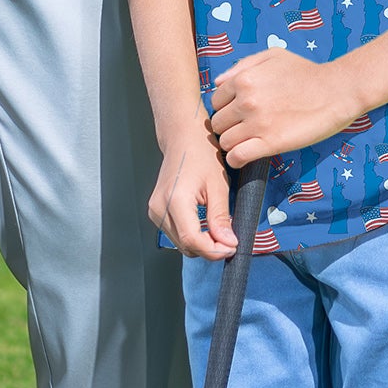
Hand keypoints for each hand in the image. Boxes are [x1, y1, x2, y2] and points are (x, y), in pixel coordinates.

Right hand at [149, 126, 235, 258]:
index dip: (215, 250)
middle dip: (211, 248)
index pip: (193, 241)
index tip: (232, 247)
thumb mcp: (218, 185)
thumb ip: (221, 218)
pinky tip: (205, 224)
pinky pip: (177, 235)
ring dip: (202, 243)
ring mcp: (155, 210)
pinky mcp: (156, 211)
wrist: (182, 137)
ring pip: (182, 244)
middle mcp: (160, 207)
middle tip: (229, 237)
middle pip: (187, 246)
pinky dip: (193, 235)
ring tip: (218, 228)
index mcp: (175, 199)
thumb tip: (227, 243)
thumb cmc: (200, 153)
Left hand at [208, 49, 360, 167]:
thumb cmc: (306, 72)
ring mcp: (257, 123)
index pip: (215, 101)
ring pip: (225, 142)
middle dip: (227, 127)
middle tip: (241, 129)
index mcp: (243, 79)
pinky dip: (236, 159)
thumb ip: (242, 66)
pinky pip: (238, 157)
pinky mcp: (270, 143)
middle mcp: (245, 101)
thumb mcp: (272, 56)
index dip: (225, 109)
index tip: (236, 114)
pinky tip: (243, 156)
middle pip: (218, 123)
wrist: (336, 91)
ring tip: (245, 142)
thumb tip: (218, 83)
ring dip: (232, 144)